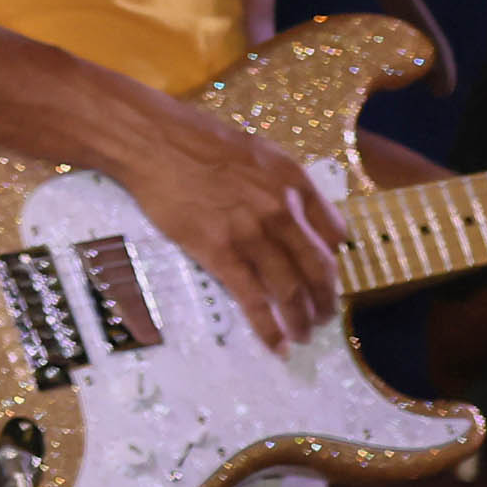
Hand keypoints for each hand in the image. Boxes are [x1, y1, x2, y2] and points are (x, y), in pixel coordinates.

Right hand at [109, 89, 352, 346]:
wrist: (152, 141)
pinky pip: (253, 300)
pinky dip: (268, 328)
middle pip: (320, 268)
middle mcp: (282, 210)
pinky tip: (276, 345)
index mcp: (294, 182)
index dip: (333, 260)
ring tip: (302, 336)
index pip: (335, 234)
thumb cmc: (197, 141)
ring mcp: (252, 233)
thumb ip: (282, 184)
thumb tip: (292, 216)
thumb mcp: (257, 152)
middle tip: (323, 318)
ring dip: (301, 320)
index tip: (325, 276)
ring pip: (291, 290)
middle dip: (326, 300)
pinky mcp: (220, 251)